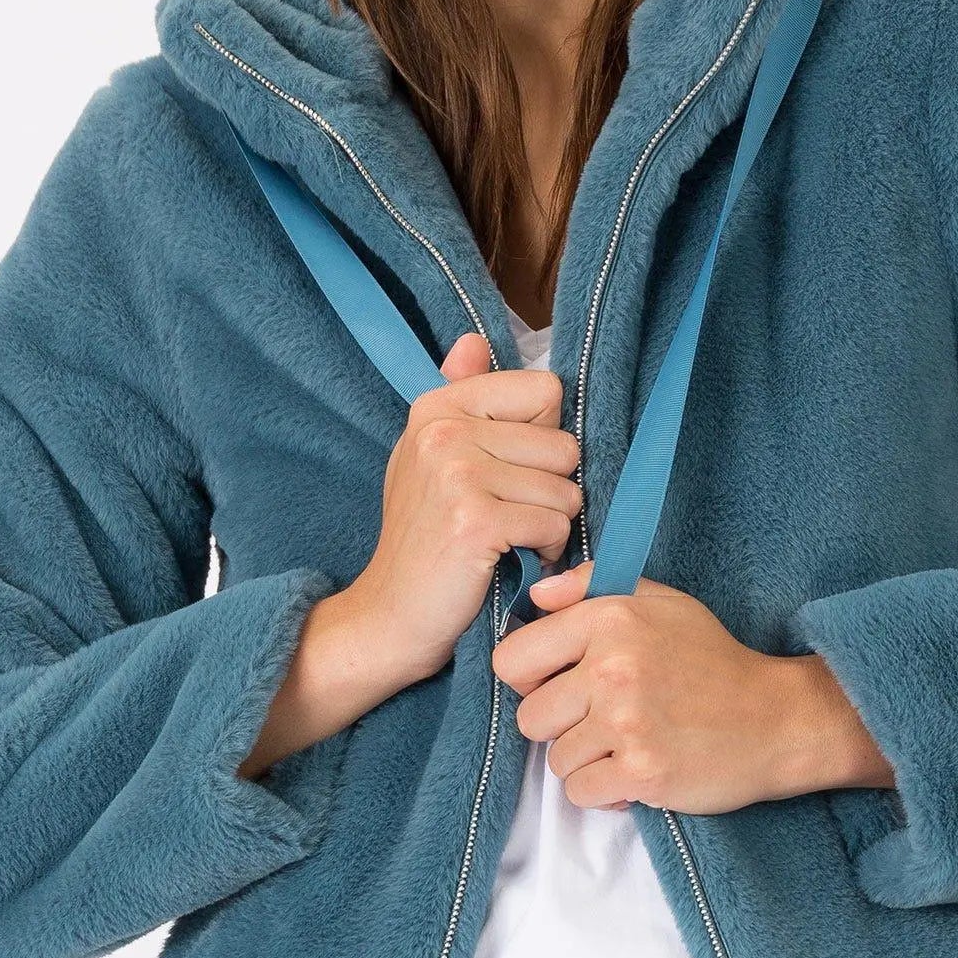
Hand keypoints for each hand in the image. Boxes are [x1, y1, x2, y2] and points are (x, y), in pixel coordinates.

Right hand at [340, 330, 581, 688]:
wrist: (391, 616)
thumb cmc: (426, 541)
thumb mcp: (431, 458)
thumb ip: (461, 396)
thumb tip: (474, 341)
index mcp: (437, 407)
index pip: (547, 390)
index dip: (543, 438)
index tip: (508, 471)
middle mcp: (443, 431)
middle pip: (565, 443)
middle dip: (551, 489)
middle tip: (508, 517)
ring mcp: (457, 473)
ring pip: (566, 488)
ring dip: (551, 525)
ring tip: (508, 541)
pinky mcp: (475, 520)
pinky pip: (556, 524)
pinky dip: (546, 552)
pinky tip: (511, 562)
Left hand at [489, 559, 888, 813]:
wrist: (777, 719)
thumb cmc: (714, 661)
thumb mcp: (661, 603)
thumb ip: (593, 586)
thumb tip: (538, 596)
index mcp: (610, 620)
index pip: (511, 659)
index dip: (531, 679)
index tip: (564, 686)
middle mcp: (613, 668)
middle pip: (530, 717)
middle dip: (560, 726)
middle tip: (604, 721)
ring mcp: (627, 723)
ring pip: (555, 760)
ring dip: (586, 761)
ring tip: (629, 745)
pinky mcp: (642, 772)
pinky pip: (581, 792)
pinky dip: (604, 791)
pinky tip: (636, 773)